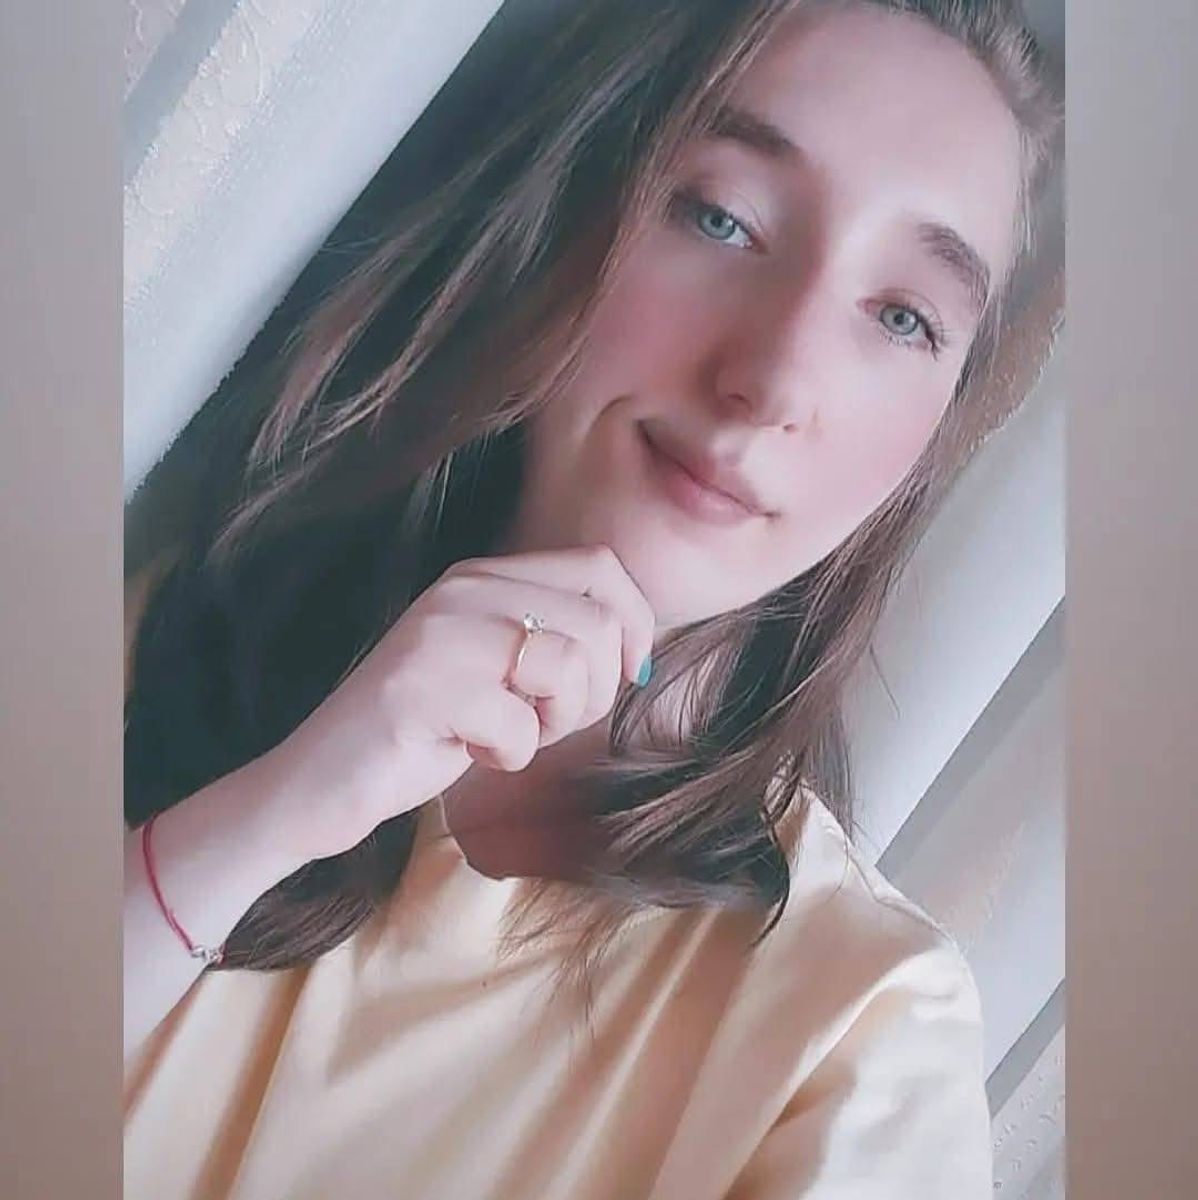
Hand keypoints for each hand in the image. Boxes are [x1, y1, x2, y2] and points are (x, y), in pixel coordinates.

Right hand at [261, 544, 655, 863]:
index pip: (600, 567)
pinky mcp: (419, 690)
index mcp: (482, 577)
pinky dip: (510, 754)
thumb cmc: (423, 731)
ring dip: (554, 723)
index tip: (627, 675)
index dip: (635, 623)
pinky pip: (520, 724)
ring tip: (505, 734)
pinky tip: (468, 753)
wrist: (316, 781)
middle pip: (596, 622)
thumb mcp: (493, 668)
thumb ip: (550, 637)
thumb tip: (635, 642)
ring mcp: (437, 635)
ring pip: (567, 667)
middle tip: (543, 722)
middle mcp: (461, 590)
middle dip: (592, 692)